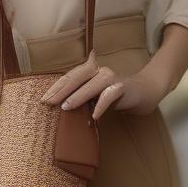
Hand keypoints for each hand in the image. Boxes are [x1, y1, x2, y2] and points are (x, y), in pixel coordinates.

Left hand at [38, 49, 168, 120]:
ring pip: (91, 85)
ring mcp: (111, 77)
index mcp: (90, 71)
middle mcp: (99, 70)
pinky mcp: (122, 87)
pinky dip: (100, 106)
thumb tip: (60, 108)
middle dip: (61, 90)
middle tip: (48, 103)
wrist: (143, 92)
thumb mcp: (95, 96)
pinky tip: (94, 116)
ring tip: (65, 108)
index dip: (56, 87)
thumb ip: (81, 98)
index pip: (69, 76)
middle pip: (76, 77)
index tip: (43, 99)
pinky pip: (109, 96)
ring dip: (78, 96)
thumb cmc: (115, 96)